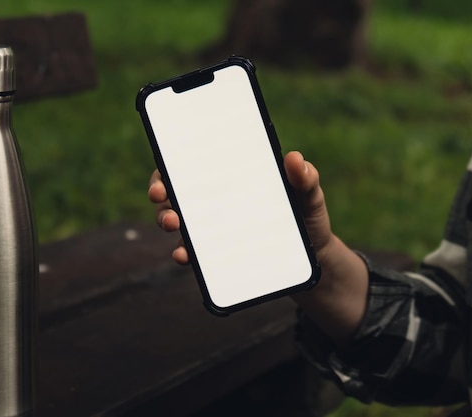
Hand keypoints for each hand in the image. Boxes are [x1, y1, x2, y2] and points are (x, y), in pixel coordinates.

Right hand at [147, 151, 333, 265]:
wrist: (311, 257)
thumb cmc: (306, 217)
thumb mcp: (310, 197)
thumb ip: (306, 180)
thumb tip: (296, 159)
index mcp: (232, 176)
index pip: (195, 163)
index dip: (171, 162)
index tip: (164, 169)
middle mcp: (214, 199)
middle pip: (176, 189)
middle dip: (160, 190)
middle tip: (161, 197)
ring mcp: (212, 227)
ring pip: (176, 219)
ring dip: (166, 220)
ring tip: (173, 226)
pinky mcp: (214, 253)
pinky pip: (191, 251)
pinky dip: (183, 253)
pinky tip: (184, 256)